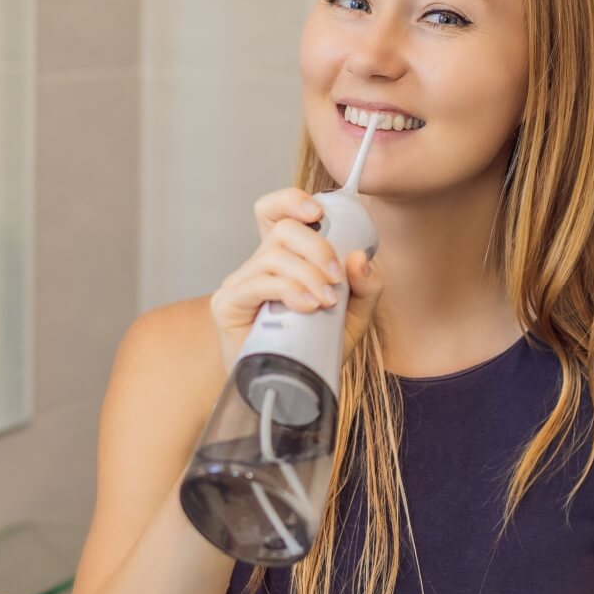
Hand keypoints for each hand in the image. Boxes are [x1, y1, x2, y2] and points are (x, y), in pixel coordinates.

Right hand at [209, 187, 383, 372]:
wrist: (286, 393)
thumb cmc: (314, 350)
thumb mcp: (353, 318)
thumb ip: (365, 288)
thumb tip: (359, 258)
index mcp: (285, 259)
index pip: (276, 212)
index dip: (291, 201)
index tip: (318, 213)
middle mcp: (259, 265)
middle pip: (282, 229)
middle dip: (316, 246)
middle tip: (335, 278)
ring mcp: (240, 283)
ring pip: (273, 254)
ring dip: (307, 274)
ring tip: (325, 302)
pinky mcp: (227, 305)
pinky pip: (258, 283)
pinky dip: (287, 289)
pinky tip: (306, 307)